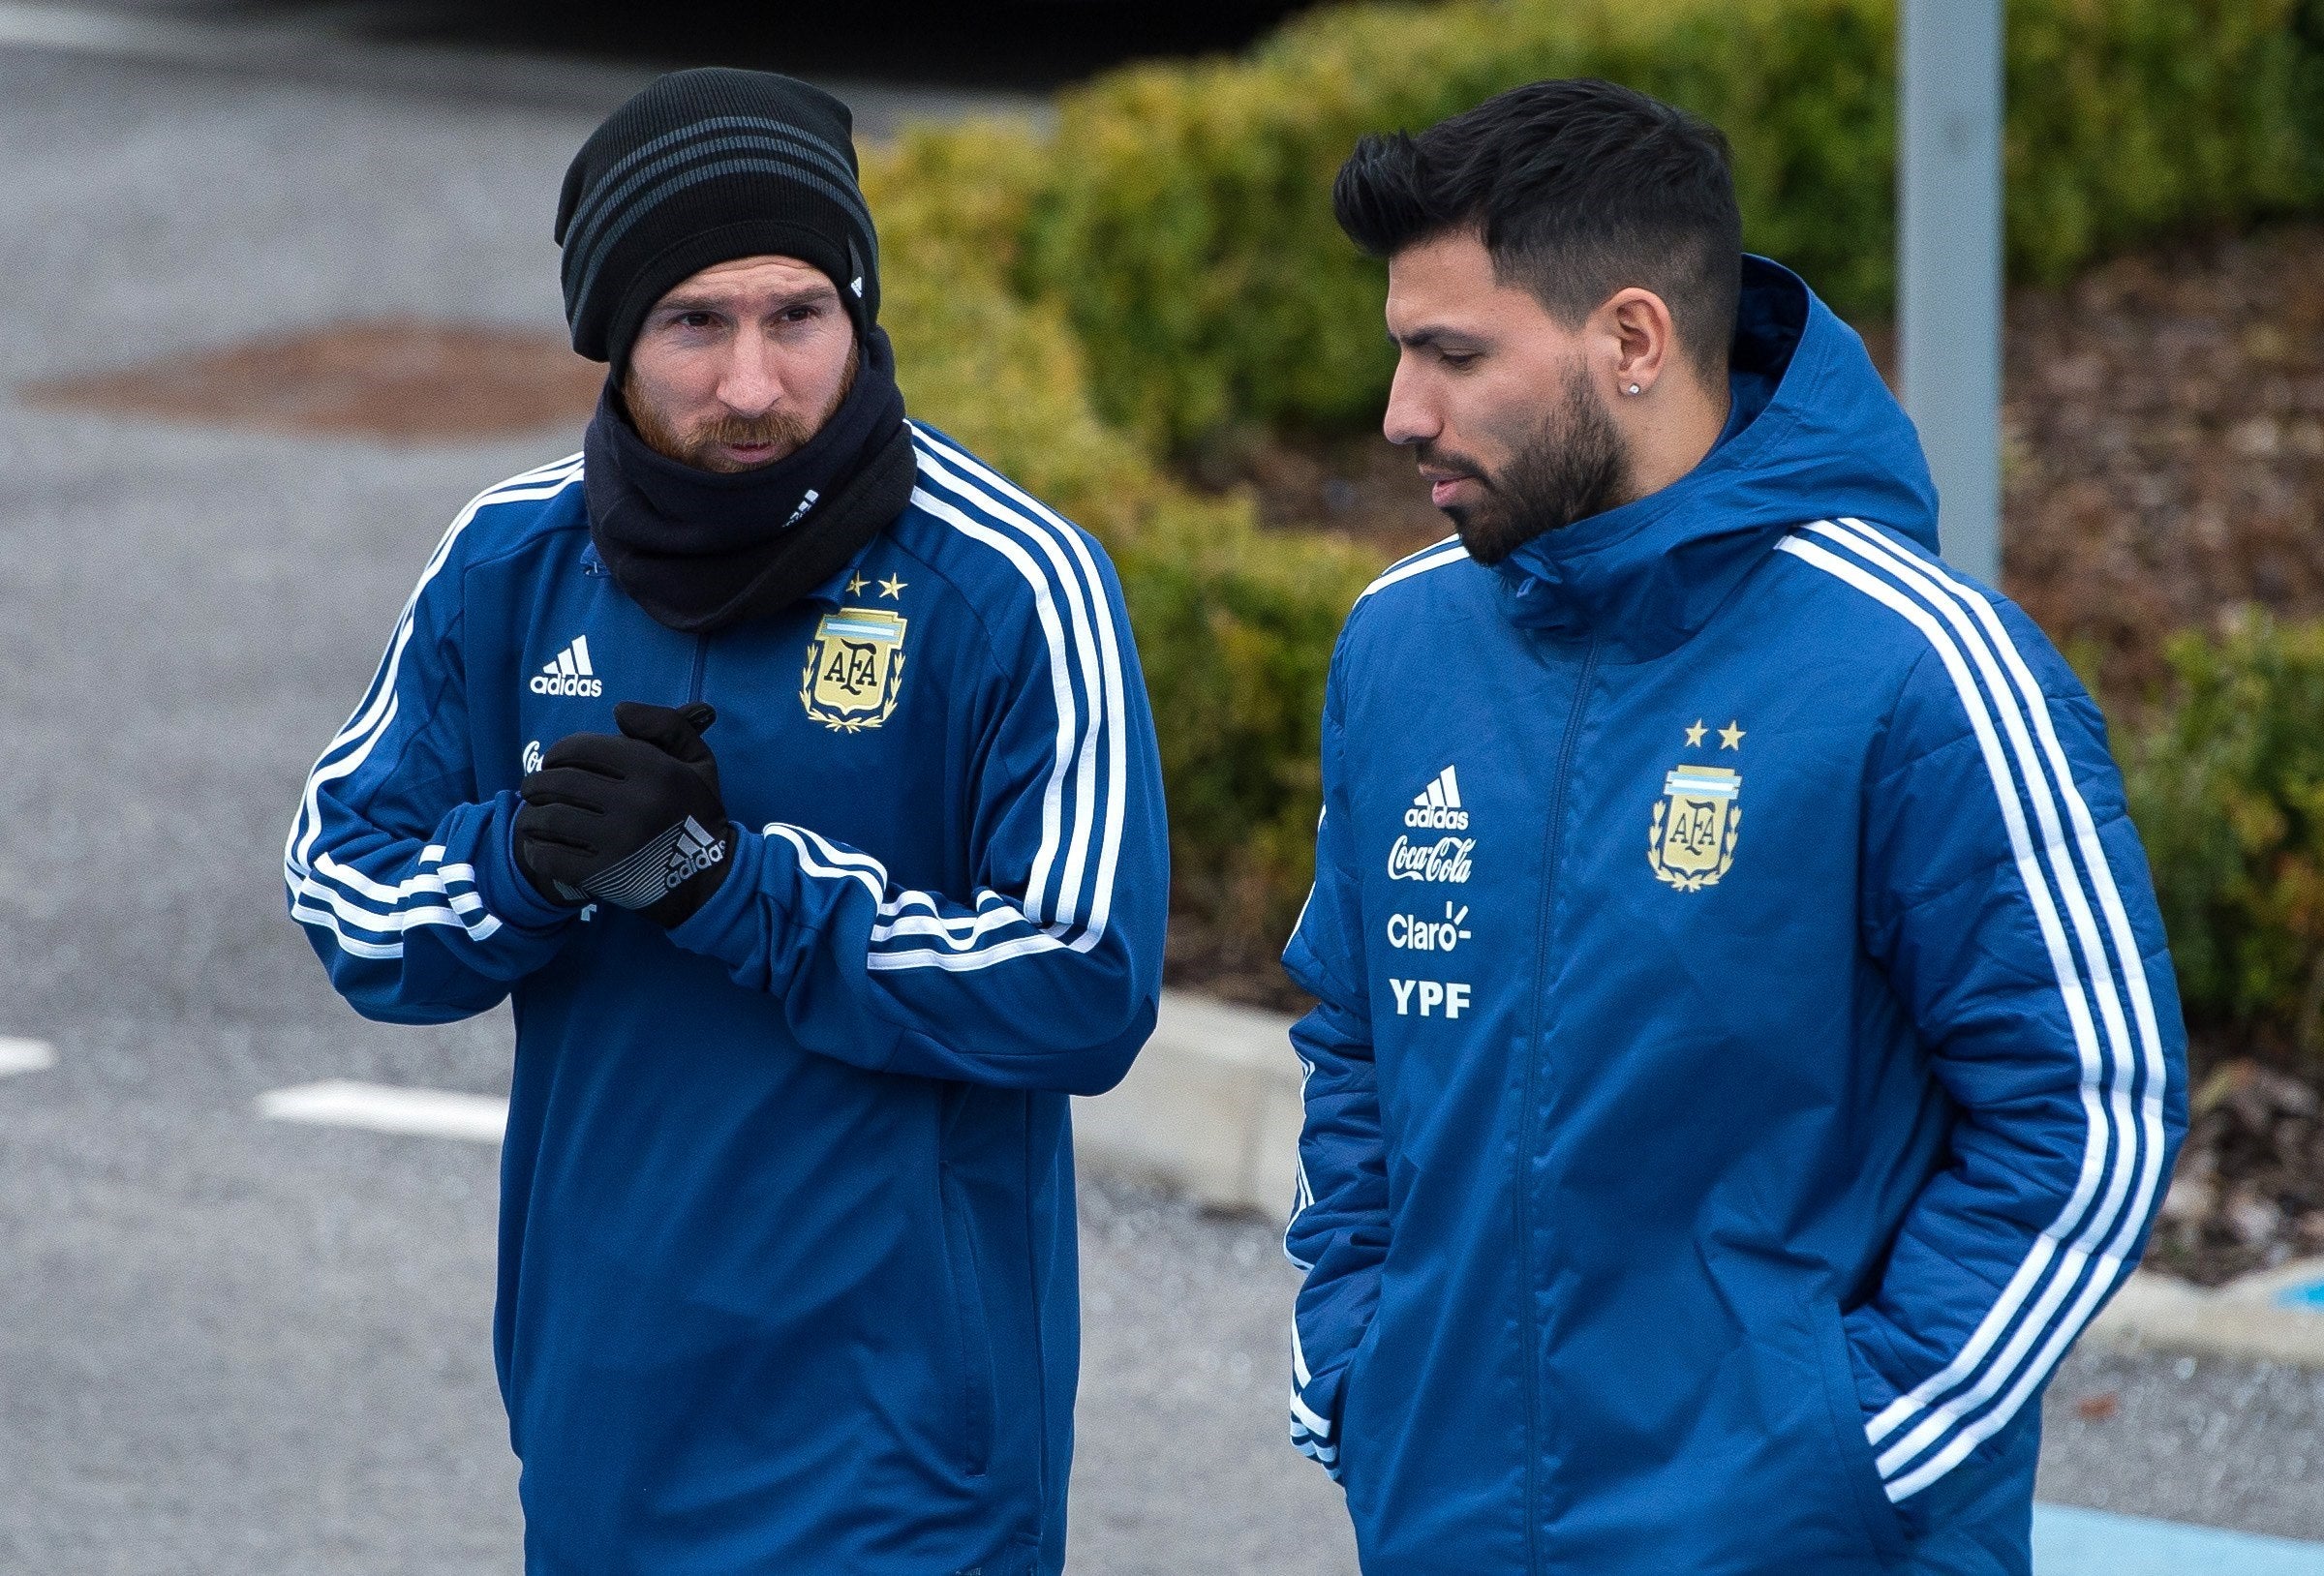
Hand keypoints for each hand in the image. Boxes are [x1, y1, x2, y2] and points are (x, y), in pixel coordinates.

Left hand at [515, 701, 735, 926]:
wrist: (710, 881)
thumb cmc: (697, 814)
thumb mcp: (697, 761)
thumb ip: (666, 724)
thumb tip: (618, 710)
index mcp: (654, 770)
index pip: (581, 748)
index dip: (557, 752)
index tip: (553, 762)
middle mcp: (634, 803)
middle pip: (559, 782)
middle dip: (537, 782)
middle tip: (534, 789)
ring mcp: (617, 841)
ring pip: (549, 819)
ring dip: (532, 816)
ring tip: (533, 816)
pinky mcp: (603, 875)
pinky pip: (550, 857)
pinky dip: (535, 849)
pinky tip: (538, 845)